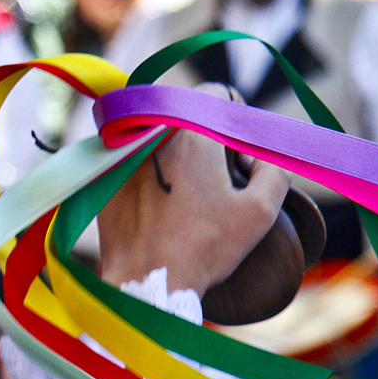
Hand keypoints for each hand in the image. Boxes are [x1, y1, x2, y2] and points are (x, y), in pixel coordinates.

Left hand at [96, 94, 290, 293]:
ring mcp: (121, 151)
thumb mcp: (259, 211)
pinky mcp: (102, 173)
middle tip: (213, 174)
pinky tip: (155, 200)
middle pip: (183, 113)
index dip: (233, 118)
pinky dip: (143, 167)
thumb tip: (265, 152)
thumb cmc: (204, 248)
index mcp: (192, 129)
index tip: (236, 152)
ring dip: (170, 149)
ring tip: (183, 190)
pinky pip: (128, 155)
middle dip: (202, 134)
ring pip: (154, 133)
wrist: (146, 283)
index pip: (216, 94)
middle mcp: (151, 130)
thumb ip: (275, 169)